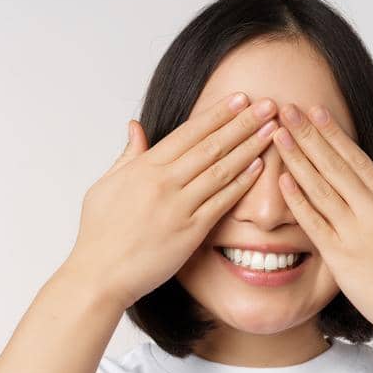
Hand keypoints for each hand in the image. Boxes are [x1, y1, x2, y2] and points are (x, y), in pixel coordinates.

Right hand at [67, 92, 280, 307]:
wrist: (99, 274)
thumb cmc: (100, 232)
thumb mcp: (106, 185)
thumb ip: (128, 156)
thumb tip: (136, 126)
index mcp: (143, 168)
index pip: (188, 133)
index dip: (216, 114)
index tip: (239, 98)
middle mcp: (163, 183)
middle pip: (210, 145)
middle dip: (242, 122)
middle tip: (268, 104)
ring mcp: (178, 206)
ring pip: (221, 169)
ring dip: (250, 147)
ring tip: (272, 129)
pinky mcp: (190, 231)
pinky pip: (222, 202)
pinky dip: (242, 182)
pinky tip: (260, 166)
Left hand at [269, 102, 372, 343]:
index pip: (357, 158)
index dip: (334, 133)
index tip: (315, 111)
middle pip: (335, 164)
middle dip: (308, 133)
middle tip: (286, 108)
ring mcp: (357, 232)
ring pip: (321, 187)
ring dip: (296, 158)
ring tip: (276, 133)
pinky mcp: (342, 257)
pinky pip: (315, 223)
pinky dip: (298, 200)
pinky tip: (282, 180)